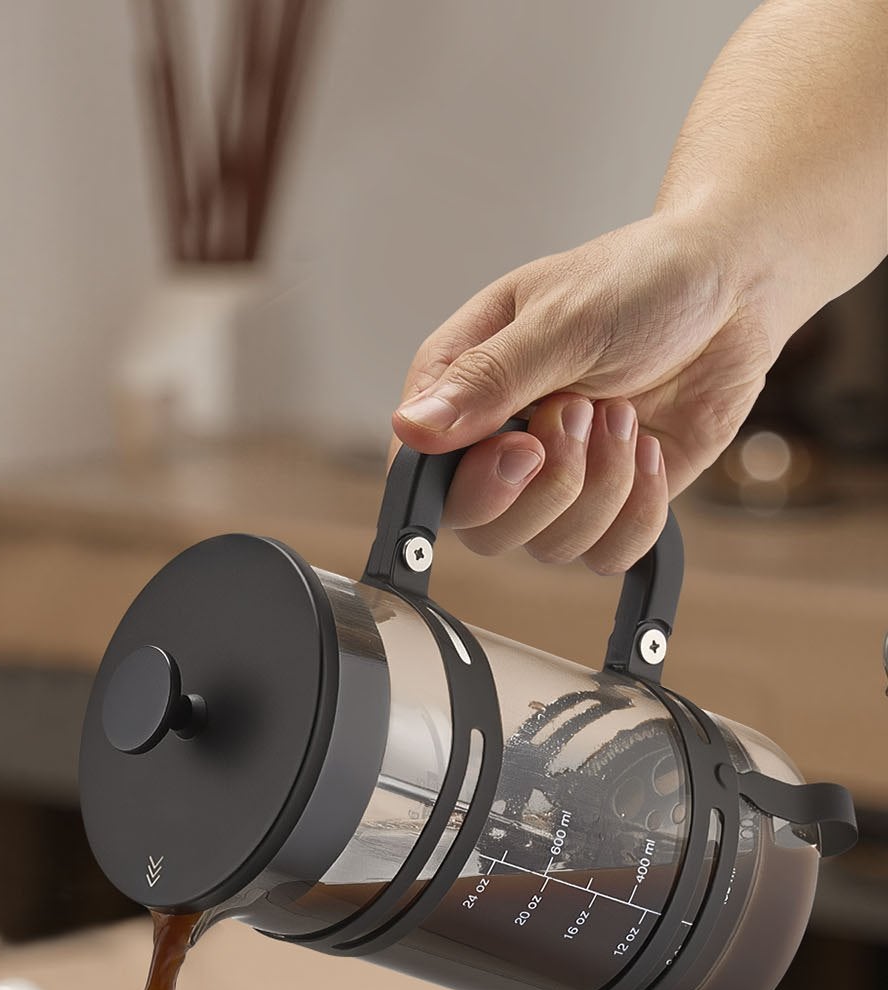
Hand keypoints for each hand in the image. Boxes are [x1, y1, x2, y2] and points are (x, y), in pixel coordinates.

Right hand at [391, 213, 778, 571]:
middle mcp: (497, 445)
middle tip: (584, 411)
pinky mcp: (609, 502)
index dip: (471, 482)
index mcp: (462, 392)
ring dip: (603, 485)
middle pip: (483, 531)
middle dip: (550, 484)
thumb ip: (485, 381)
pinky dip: (638, 510)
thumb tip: (410, 429)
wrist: (735, 284)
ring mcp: (553, 481)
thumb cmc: (641, 280)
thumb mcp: (560, 320)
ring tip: (625, 413)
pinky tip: (649, 448)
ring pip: (549, 547)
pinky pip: (605, 554)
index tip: (522, 446)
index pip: (422, 477)